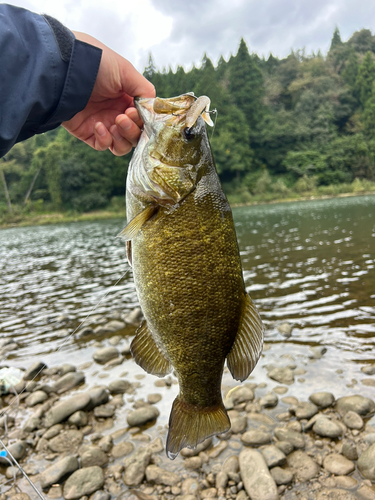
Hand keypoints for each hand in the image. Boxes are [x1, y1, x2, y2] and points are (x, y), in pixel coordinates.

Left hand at [62, 32, 154, 155]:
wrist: (64, 69)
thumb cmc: (95, 64)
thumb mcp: (125, 70)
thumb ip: (144, 89)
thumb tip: (153, 107)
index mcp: (127, 97)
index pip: (143, 118)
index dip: (143, 120)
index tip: (135, 111)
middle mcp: (116, 111)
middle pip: (135, 134)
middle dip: (133, 129)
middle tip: (122, 117)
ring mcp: (103, 123)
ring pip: (123, 144)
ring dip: (124, 137)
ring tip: (115, 122)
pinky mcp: (88, 133)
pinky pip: (104, 146)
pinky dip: (105, 139)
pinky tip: (98, 126)